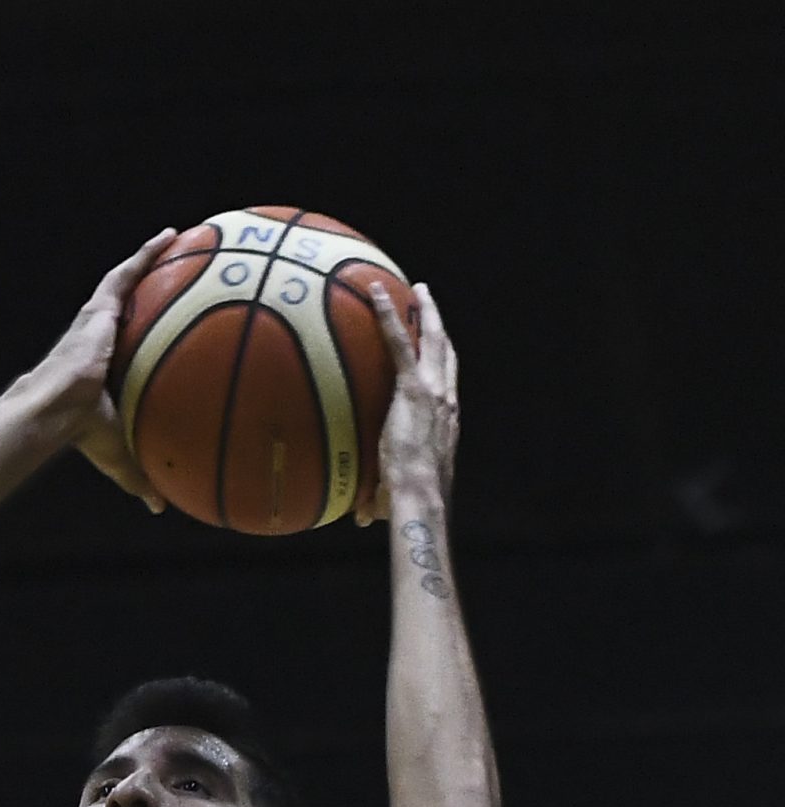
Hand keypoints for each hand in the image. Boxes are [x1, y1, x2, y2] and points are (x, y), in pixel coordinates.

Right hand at [28, 229, 176, 510]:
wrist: (53, 411)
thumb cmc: (79, 432)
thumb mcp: (119, 453)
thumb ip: (141, 474)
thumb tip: (161, 507)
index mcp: (105, 371)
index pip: (132, 348)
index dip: (152, 335)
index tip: (172, 327)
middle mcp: (101, 340)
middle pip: (132, 309)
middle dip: (157, 290)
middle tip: (185, 273)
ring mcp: (98, 322)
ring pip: (130, 284)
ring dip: (152, 261)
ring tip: (184, 239)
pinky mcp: (98, 308)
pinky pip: (128, 273)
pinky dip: (149, 254)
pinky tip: (174, 234)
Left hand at [357, 280, 455, 523]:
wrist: (419, 494)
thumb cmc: (407, 502)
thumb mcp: (392, 495)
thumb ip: (376, 500)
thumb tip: (358, 517)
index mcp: (446, 421)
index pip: (448, 384)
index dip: (444, 364)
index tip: (437, 349)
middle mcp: (447, 399)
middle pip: (448, 352)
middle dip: (439, 325)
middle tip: (429, 302)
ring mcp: (433, 390)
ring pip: (434, 339)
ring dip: (425, 311)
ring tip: (415, 288)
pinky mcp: (413, 387)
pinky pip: (399, 342)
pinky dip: (389, 315)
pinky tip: (376, 294)